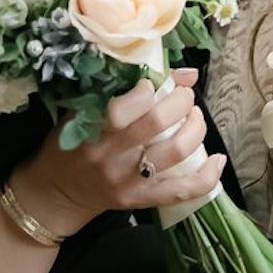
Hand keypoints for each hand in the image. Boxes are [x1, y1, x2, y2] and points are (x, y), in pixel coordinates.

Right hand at [14, 70, 223, 236]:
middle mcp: (109, 155)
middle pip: (157, 123)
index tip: (153, 81)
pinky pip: (180, 191)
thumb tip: (183, 72)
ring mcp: (126, 180)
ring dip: (195, 128)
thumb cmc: (68, 143)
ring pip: (174, 152)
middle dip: (181, 101)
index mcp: (89, 128)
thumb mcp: (81, 110)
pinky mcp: (139, 200)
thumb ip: (122, 88)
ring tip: (195, 117)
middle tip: (183, 95)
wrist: (54, 193)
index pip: (124, 106)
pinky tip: (218, 160)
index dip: (148, 88)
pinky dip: (205, 177)